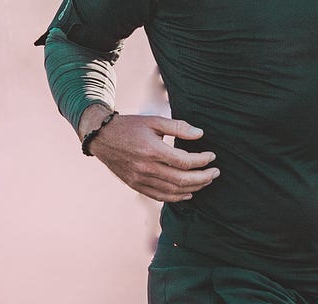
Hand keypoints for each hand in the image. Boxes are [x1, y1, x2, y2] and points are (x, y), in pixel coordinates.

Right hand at [79, 106, 218, 201]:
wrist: (101, 137)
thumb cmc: (130, 126)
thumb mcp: (154, 121)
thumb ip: (178, 127)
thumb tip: (200, 134)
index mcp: (152, 150)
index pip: (184, 161)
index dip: (202, 161)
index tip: (212, 156)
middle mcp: (146, 168)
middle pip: (182, 180)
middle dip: (203, 177)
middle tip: (215, 172)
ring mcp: (140, 179)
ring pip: (173, 191)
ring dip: (193, 188)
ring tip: (206, 181)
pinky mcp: (135, 185)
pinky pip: (160, 196)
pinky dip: (176, 197)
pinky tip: (189, 193)